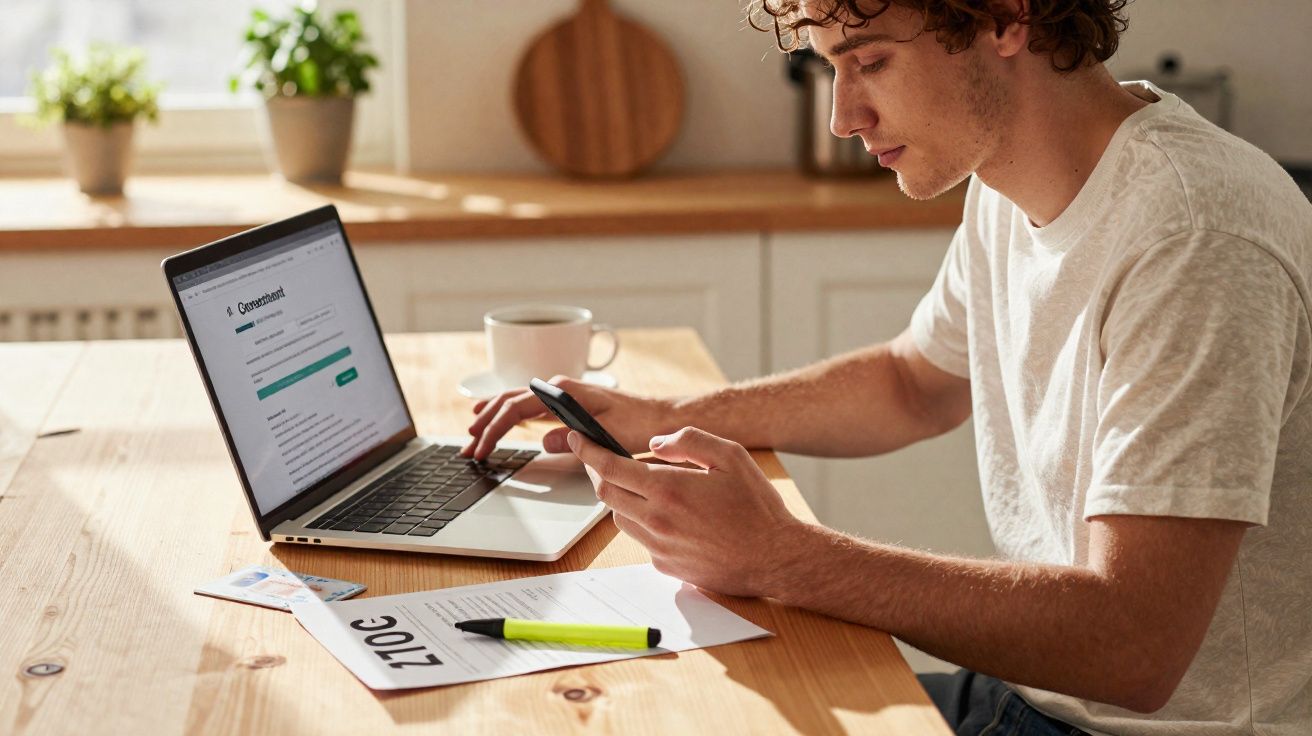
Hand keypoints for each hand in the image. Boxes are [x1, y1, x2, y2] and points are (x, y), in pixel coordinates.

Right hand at [461, 374, 678, 459]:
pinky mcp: (568, 405)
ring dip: (493, 417)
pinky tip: (498, 418)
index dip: (494, 429)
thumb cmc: (640, 424)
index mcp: (565, 392)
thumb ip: (574, 439)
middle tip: (468, 447)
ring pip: (517, 402)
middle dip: (486, 424)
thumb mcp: (606, 436)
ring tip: (473, 431)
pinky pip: (530, 406)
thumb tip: (544, 441)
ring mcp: (563, 395)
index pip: (516, 408)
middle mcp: (560, 389)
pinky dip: (509, 414)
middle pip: (510, 402)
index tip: (480, 448)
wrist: (661, 417)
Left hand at [567, 426, 802, 596]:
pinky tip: (673, 518)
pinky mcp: (666, 566)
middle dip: (599, 473)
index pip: (610, 468)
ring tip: (649, 490)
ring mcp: (659, 547)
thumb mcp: (730, 456)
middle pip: (606, 494)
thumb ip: (688, 441)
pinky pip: (641, 540)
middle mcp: (657, 520)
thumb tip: (654, 443)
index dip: (588, 451)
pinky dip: (645, 524)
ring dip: (623, 499)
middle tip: (605, 460)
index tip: (578, 438)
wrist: (775, 558)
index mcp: (669, 489)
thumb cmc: (757, 507)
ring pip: (620, 518)